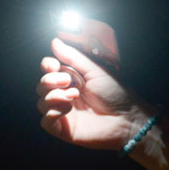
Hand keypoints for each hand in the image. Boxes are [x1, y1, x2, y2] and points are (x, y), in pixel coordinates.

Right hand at [36, 36, 150, 150]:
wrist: (127, 118)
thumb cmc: (116, 93)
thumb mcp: (95, 70)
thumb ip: (73, 57)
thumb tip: (54, 41)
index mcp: (71, 79)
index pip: (48, 70)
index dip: (46, 66)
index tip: (54, 65)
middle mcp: (64, 94)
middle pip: (41, 85)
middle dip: (49, 81)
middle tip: (67, 81)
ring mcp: (62, 112)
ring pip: (41, 103)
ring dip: (54, 97)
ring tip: (73, 97)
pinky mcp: (62, 129)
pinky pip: (45, 121)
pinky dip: (52, 113)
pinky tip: (67, 110)